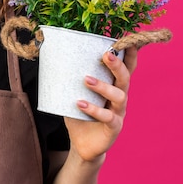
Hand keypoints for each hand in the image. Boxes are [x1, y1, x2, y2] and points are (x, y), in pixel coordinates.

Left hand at [63, 46, 137, 162]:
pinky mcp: (114, 128)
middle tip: (106, 54)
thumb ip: (71, 77)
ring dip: (103, 86)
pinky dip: (94, 109)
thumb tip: (52, 54)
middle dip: (117, 65)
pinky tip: (80, 104)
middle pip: (125, 78)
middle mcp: (120, 97)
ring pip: (119, 96)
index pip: (127, 68)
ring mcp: (119, 113)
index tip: (128, 39)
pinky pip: (108, 117)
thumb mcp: (76, 92)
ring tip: (86, 80)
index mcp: (114, 86)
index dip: (130, 54)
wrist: (82, 143)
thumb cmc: (80, 113)